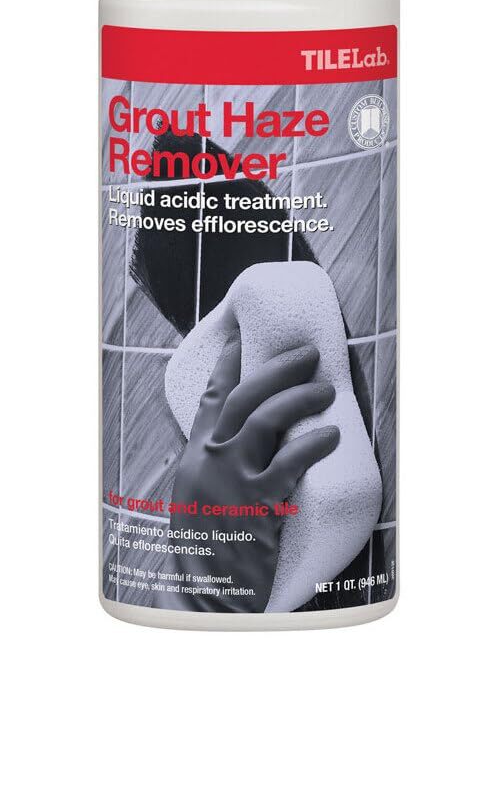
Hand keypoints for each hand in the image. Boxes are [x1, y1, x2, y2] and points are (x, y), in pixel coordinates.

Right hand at [168, 334, 338, 611]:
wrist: (206, 597)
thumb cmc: (204, 552)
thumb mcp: (193, 501)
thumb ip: (212, 468)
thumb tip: (238, 443)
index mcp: (194, 457)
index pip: (210, 397)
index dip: (229, 363)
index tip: (244, 335)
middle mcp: (210, 460)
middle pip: (244, 397)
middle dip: (277, 368)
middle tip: (308, 354)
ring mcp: (232, 480)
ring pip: (266, 420)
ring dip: (299, 399)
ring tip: (325, 390)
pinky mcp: (259, 504)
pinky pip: (290, 462)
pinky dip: (312, 444)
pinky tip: (330, 435)